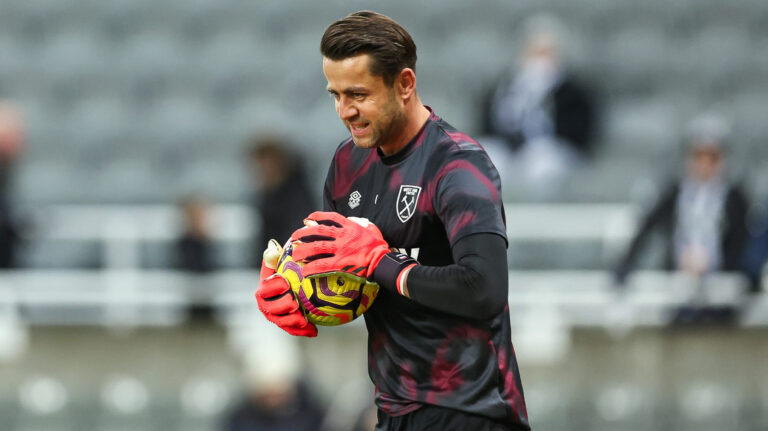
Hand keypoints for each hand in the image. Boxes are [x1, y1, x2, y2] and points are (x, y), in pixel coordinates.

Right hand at [254, 240, 316, 336]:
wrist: (297, 285)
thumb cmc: (289, 269)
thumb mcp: (283, 260)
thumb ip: (276, 255)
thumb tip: (272, 249)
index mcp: (264, 289)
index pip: (264, 289)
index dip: (273, 287)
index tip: (286, 282)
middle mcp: (266, 305)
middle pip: (270, 309)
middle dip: (281, 306)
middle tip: (294, 302)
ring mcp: (276, 317)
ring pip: (281, 322)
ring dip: (291, 321)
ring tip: (303, 320)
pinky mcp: (288, 325)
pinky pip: (293, 330)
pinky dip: (303, 331)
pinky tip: (314, 331)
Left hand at [291, 212, 417, 294]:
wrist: (383, 260)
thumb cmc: (379, 247)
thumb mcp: (372, 229)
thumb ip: (363, 224)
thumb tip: (358, 222)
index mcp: (350, 227)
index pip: (331, 217)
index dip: (318, 216)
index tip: (308, 218)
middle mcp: (343, 236)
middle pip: (318, 232)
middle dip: (303, 233)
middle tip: (294, 237)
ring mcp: (340, 249)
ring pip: (317, 247)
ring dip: (304, 251)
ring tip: (295, 254)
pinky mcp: (340, 263)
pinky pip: (322, 265)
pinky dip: (311, 267)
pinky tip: (304, 271)